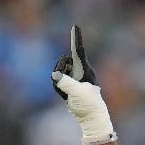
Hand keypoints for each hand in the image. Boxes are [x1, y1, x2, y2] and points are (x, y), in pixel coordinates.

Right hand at [50, 25, 116, 144]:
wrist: (91, 118)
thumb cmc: (89, 105)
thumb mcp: (77, 94)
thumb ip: (65, 83)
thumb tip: (54, 75)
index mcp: (85, 70)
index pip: (78, 51)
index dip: (76, 38)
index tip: (76, 26)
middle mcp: (79, 71)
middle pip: (63, 61)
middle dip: (60, 69)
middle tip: (65, 82)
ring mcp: (74, 77)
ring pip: (58, 72)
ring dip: (59, 82)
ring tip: (68, 93)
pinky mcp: (69, 84)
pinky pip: (57, 81)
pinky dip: (59, 88)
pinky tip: (66, 96)